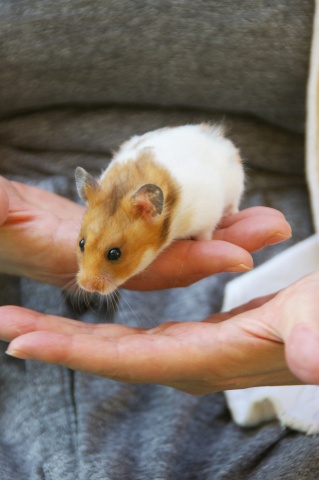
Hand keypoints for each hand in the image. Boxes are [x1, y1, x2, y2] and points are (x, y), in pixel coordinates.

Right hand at [0, 176, 290, 289]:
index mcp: (77, 259)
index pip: (143, 269)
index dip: (191, 264)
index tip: (240, 257)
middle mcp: (102, 259)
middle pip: (174, 255)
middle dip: (224, 243)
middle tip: (273, 225)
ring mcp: (111, 245)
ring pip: (173, 240)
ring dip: (217, 227)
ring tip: (261, 216)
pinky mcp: (115, 229)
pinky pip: (162, 225)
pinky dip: (192, 215)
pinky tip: (218, 203)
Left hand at [2, 271, 318, 392]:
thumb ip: (311, 334)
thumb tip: (311, 358)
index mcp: (206, 357)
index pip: (124, 358)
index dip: (71, 350)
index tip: (18, 338)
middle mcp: (189, 362)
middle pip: (107, 354)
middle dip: (53, 341)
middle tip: (4, 321)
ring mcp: (190, 352)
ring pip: (116, 345)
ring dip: (70, 333)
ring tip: (27, 319)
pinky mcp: (195, 341)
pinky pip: (135, 336)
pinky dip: (102, 327)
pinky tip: (87, 316)